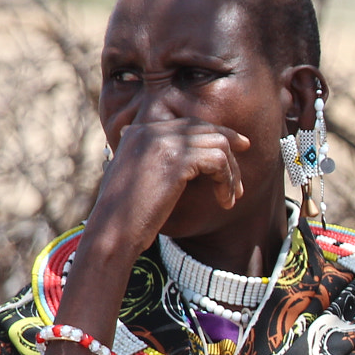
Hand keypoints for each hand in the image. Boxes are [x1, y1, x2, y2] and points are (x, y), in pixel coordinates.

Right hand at [85, 118, 253, 266]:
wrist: (113, 231)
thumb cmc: (129, 216)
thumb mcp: (143, 180)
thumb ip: (163, 162)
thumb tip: (196, 162)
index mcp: (138, 132)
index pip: (189, 123)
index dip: (219, 133)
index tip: (241, 146)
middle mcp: (149, 131)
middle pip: (207, 130)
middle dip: (231, 155)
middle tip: (241, 185)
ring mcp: (161, 141)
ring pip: (218, 144)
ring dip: (232, 174)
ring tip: (231, 198)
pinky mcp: (175, 158)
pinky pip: (218, 160)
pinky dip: (227, 182)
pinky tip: (224, 202)